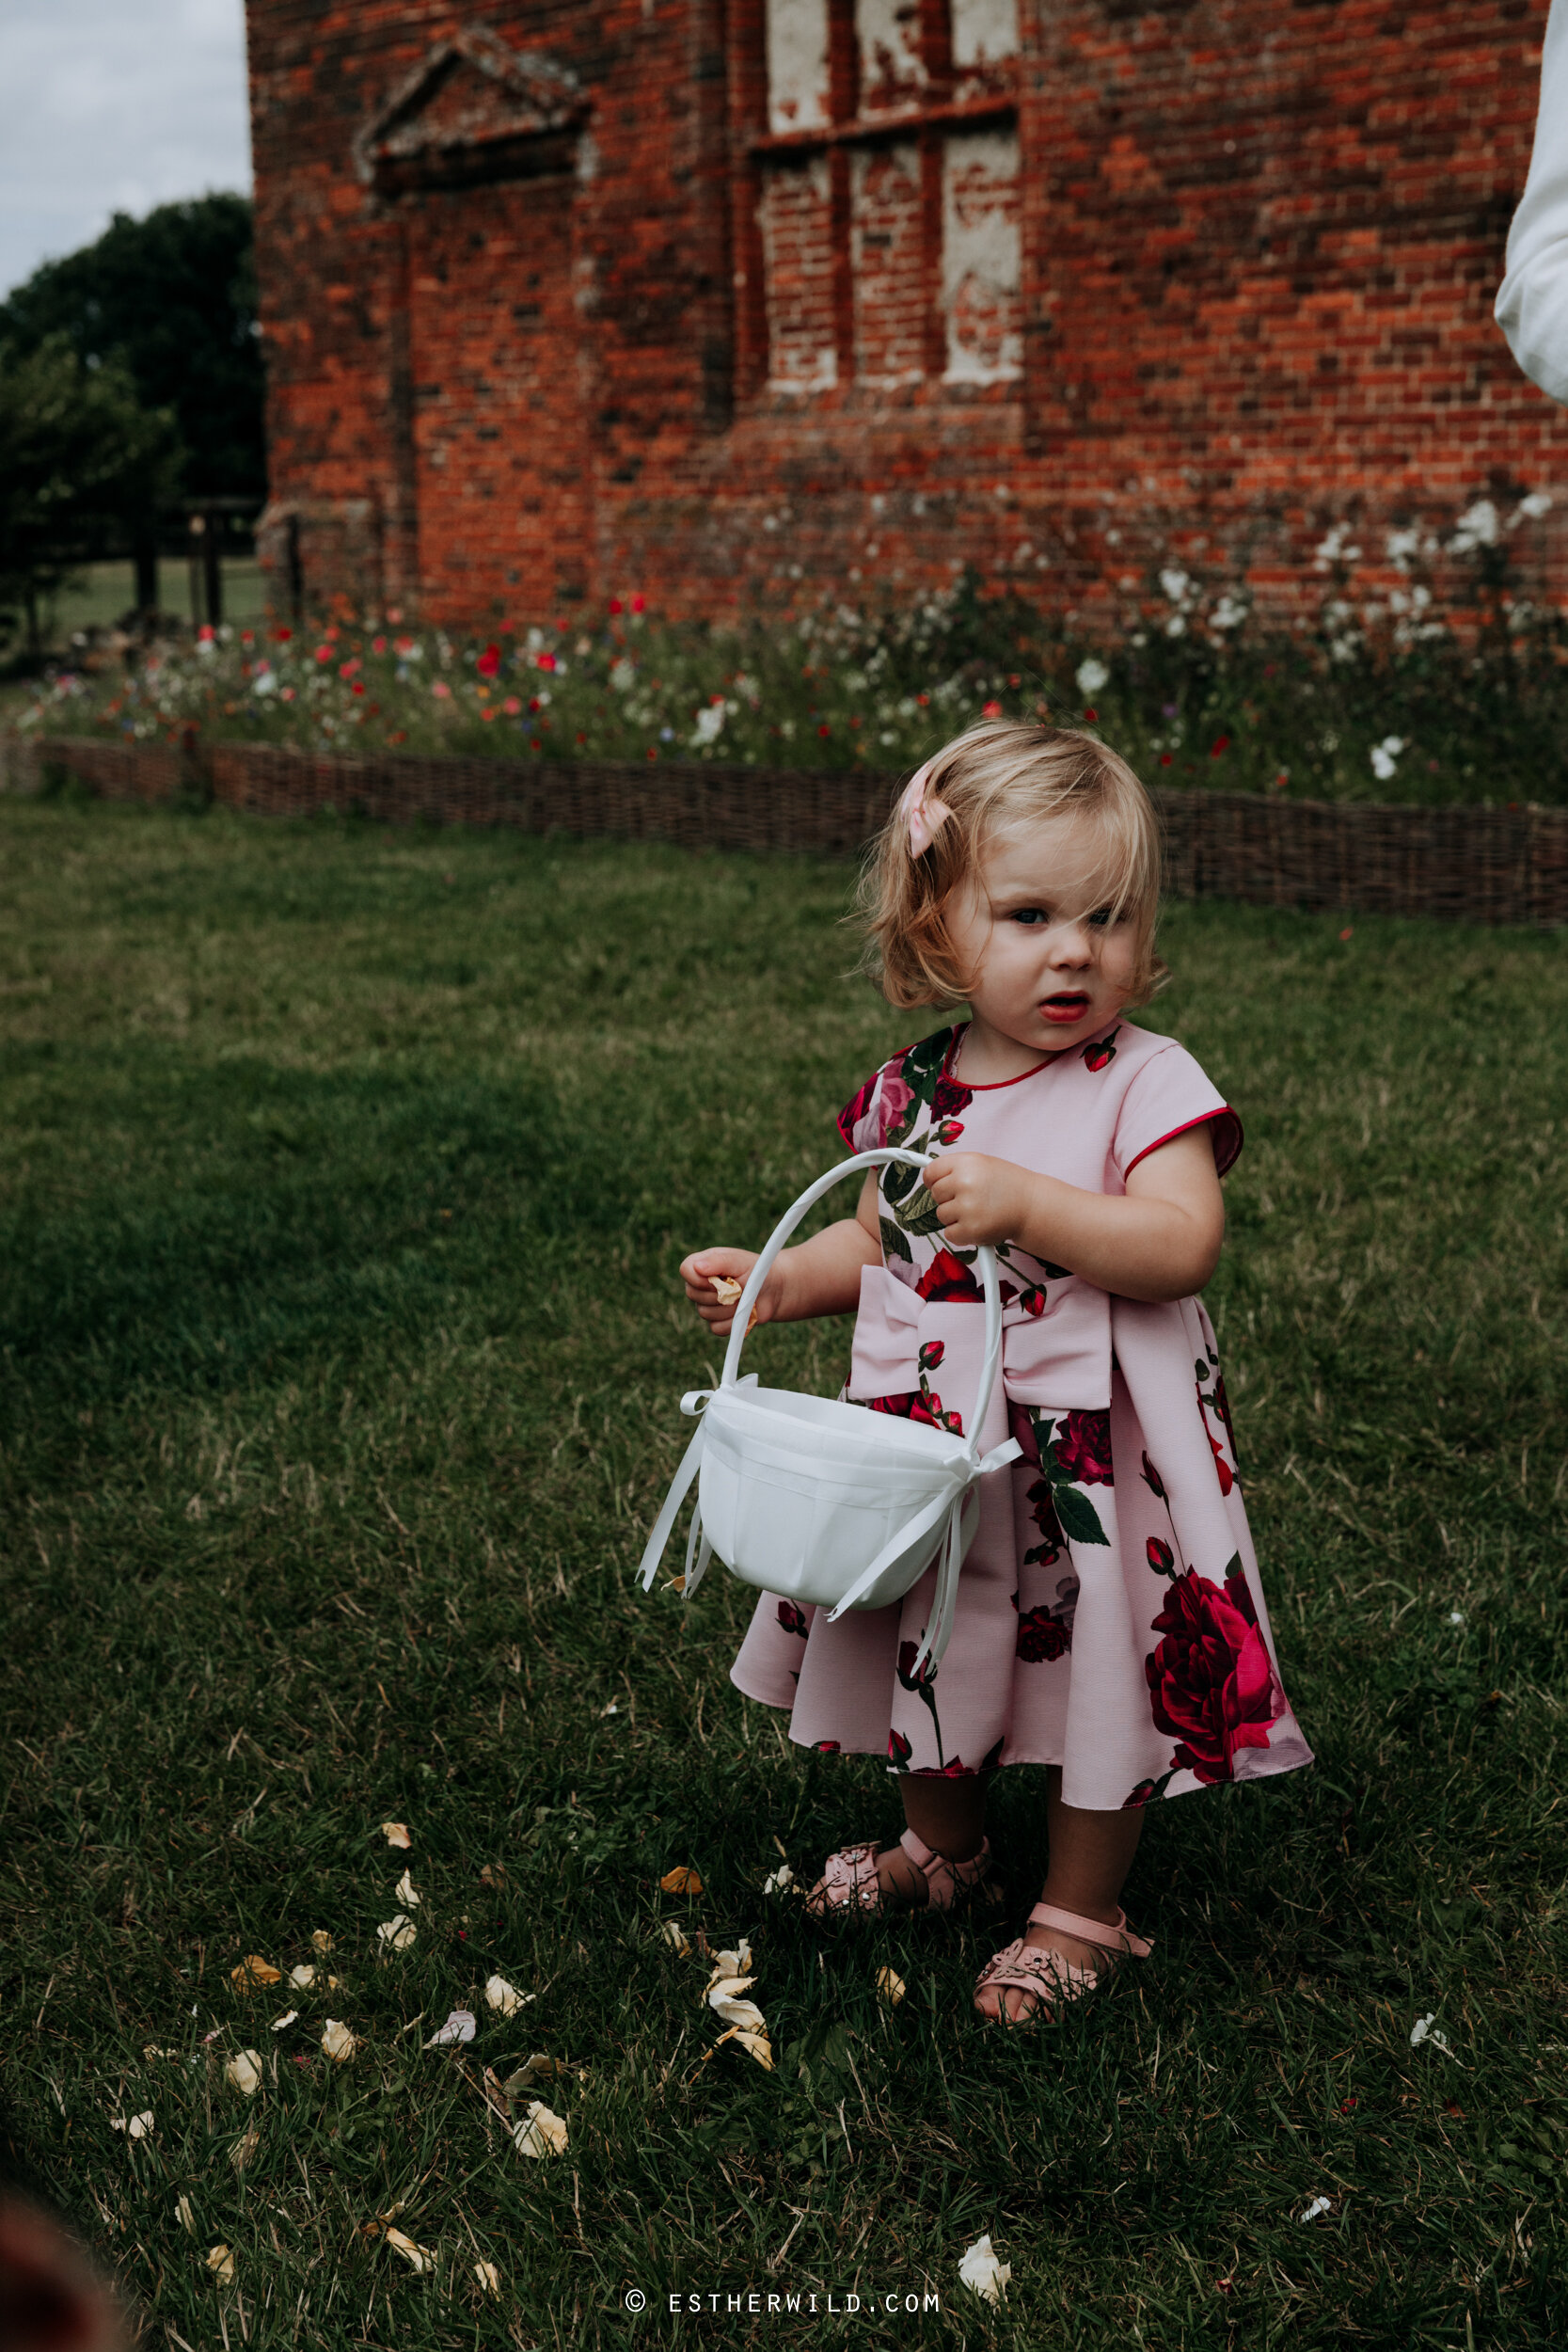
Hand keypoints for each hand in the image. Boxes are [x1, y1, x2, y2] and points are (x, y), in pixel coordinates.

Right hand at [678, 1248, 782, 1335]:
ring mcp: (707, 1305)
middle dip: (720, 1293)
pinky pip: (717, 1328)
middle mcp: (701, 1285)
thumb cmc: (758, 1271)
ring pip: (706, 1313)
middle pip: (693, 1294)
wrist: (775, 1291)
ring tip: (744, 1297)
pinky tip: (743, 1311)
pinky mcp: (717, 1322)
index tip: (719, 1279)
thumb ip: (720, 1261)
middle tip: (739, 1287)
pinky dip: (733, 1322)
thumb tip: (697, 1267)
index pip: (685, 1270)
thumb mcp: (740, 1261)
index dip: (699, 1278)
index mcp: (703, 1264)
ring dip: (729, 1307)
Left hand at [922, 1153, 1036, 1250]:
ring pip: (941, 1215)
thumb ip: (956, 1169)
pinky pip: (949, 1234)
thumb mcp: (983, 1165)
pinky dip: (962, 1234)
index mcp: (966, 1162)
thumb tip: (927, 1177)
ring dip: (956, 1216)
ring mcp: (967, 1207)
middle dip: (949, 1198)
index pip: (931, 1172)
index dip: (933, 1180)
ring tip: (978, 1211)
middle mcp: (964, 1182)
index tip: (939, 1185)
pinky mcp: (971, 1230)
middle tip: (970, 1199)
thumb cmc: (1008, 1185)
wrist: (1033, 1206)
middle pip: (936, 1194)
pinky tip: (979, 1224)